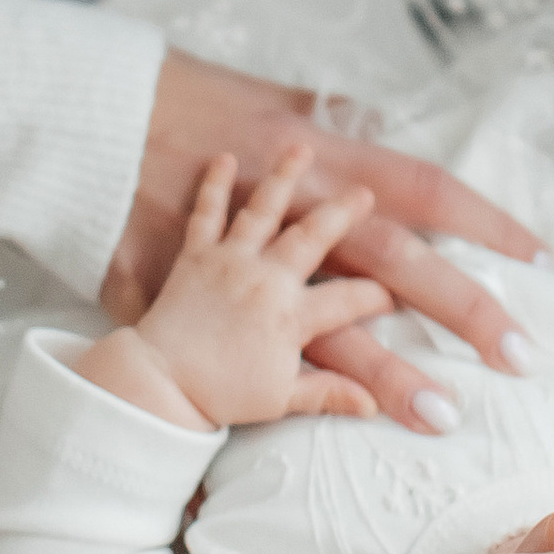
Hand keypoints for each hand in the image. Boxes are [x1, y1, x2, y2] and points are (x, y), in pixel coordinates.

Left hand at [84, 150, 408, 430]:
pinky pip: (207, 212)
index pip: (349, 300)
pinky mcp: (196, 255)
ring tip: (301, 149)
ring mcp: (231, 262)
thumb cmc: (220, 393)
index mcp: (292, 317)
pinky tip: (224, 157)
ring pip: (263, 211)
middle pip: (313, 236)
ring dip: (284, 178)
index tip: (394, 293)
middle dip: (343, 212)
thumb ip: (331, 393)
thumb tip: (374, 404)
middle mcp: (266, 280)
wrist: (160, 384)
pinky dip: (214, 184)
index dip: (377, 296)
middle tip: (365, 193)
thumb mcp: (282, 399)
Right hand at [106, 53, 541, 387]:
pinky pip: (252, 347)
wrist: (96, 116)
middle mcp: (297, 206)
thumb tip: (380, 122)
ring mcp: (250, 258)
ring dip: (387, 369)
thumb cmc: (192, 99)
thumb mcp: (275, 96)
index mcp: (325, 154)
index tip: (538, 256)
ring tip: (440, 411)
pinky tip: (339, 422)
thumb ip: (335, 119)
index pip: (424, 186)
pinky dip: (297, 387)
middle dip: (462, 307)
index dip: (483, 219)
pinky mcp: (204, 291)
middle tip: (521, 353)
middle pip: (397, 260)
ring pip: (330, 322)